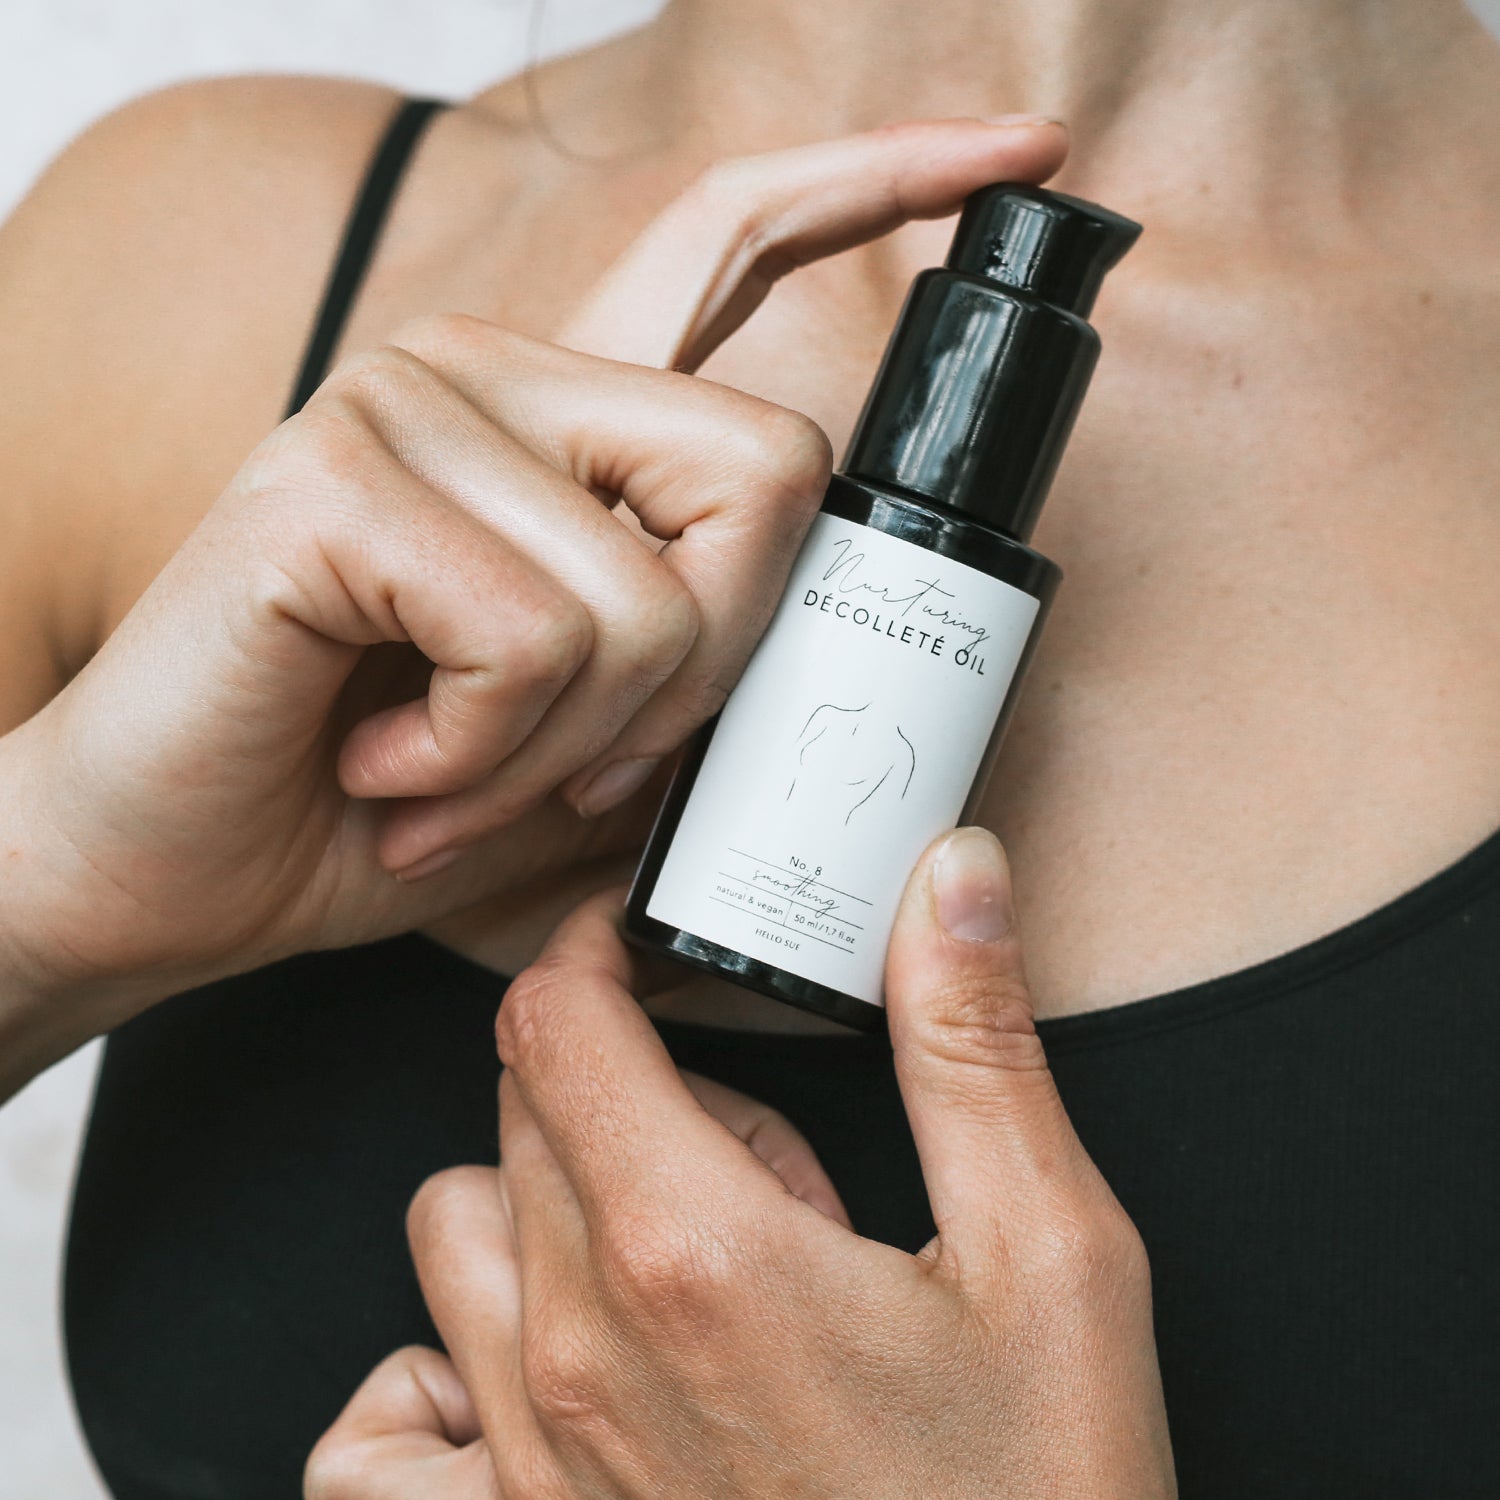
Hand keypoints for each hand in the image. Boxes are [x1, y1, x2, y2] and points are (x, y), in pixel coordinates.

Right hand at [0, 118, 1067, 1061]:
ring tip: (454, 779)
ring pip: (655, 594)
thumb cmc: (387, 808)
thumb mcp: (587, 753)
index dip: (882, 185)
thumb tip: (842, 707)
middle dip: (711, 679)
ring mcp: (410, 405)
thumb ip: (698, 695)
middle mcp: (493, 375)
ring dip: (572, 752)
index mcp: (561, 425)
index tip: (1021, 150)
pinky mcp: (338, 478)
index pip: (733, 246)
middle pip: (770, 473)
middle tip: (585, 768)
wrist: (180, 872)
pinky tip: (392, 767)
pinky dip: (486, 755)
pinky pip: (539, 635)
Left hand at [309, 829, 1175, 1497]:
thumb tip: (950, 878)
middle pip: (525, 1105)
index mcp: (698, 1251)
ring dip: (551, 1193)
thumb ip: (972, 1044)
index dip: (592, 949)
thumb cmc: (1031, 1499)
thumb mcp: (1048, 1257)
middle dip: (629, 1074)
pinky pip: (385, 1427)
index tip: (640, 942)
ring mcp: (533, 1458)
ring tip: (686, 1252)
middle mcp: (581, 1350)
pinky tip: (542, 1361)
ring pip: (458, 1224)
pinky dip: (433, 1364)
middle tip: (765, 1152)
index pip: (558, 1023)